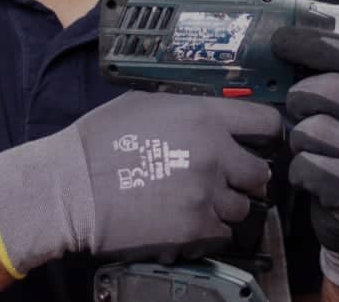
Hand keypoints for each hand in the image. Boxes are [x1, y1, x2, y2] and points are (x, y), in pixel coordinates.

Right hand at [0, 90, 282, 274]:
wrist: (71, 188)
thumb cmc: (99, 142)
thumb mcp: (147, 104)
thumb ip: (190, 110)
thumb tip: (214, 118)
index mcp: (205, 116)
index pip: (266, 123)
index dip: (267, 135)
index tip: (261, 144)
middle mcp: (215, 153)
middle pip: (260, 172)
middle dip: (244, 177)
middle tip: (225, 180)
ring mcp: (207, 193)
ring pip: (242, 206)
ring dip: (225, 206)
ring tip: (196, 202)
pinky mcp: (195, 227)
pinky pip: (222, 232)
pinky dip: (209, 229)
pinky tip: (186, 220)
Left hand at [272, 25, 338, 290]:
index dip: (311, 45)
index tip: (280, 42)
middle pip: (325, 90)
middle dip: (300, 100)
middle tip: (302, 113)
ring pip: (311, 130)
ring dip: (300, 141)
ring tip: (315, 149)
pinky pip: (307, 166)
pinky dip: (300, 171)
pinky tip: (316, 177)